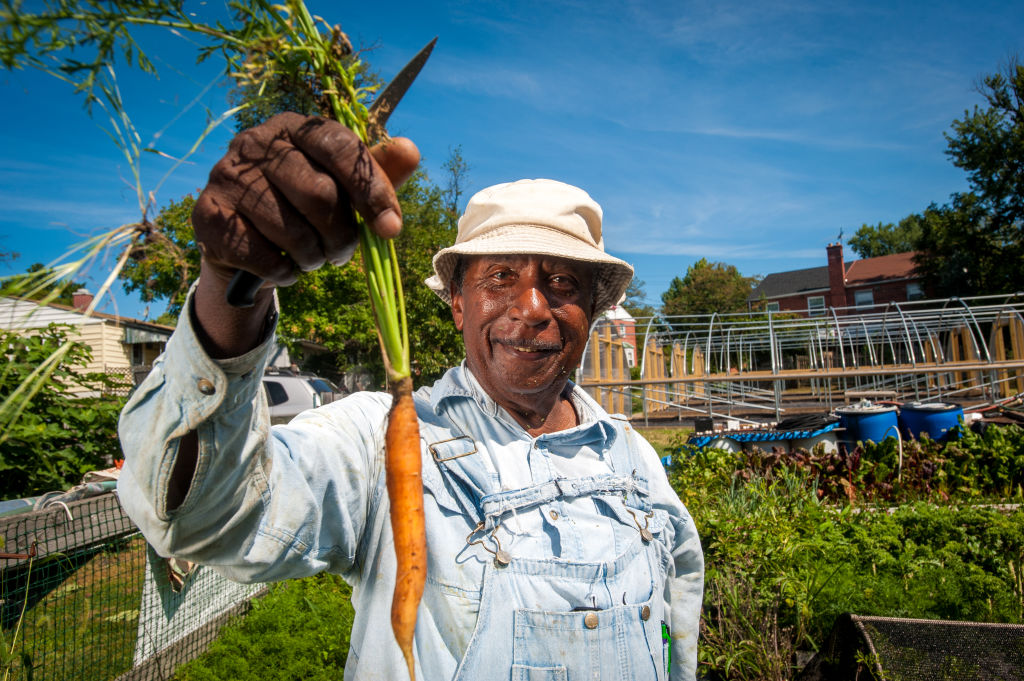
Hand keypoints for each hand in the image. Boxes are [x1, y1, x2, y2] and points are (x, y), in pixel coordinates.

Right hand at [190, 112, 419, 356]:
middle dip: (342, 237)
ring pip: (293, 232)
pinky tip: (284, 266)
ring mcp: (226, 177)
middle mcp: (255, 143)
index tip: (391, 229)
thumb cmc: (301, 205)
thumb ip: (376, 172)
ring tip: (312, 257)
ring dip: (314, 258)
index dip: (372, 191)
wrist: (243, 240)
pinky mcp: (208, 216)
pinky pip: (265, 258)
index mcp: (294, 127)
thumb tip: (410, 150)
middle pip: (319, 195)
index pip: (340, 147)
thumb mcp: (342, 185)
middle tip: (341, 251)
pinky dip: (286, 274)